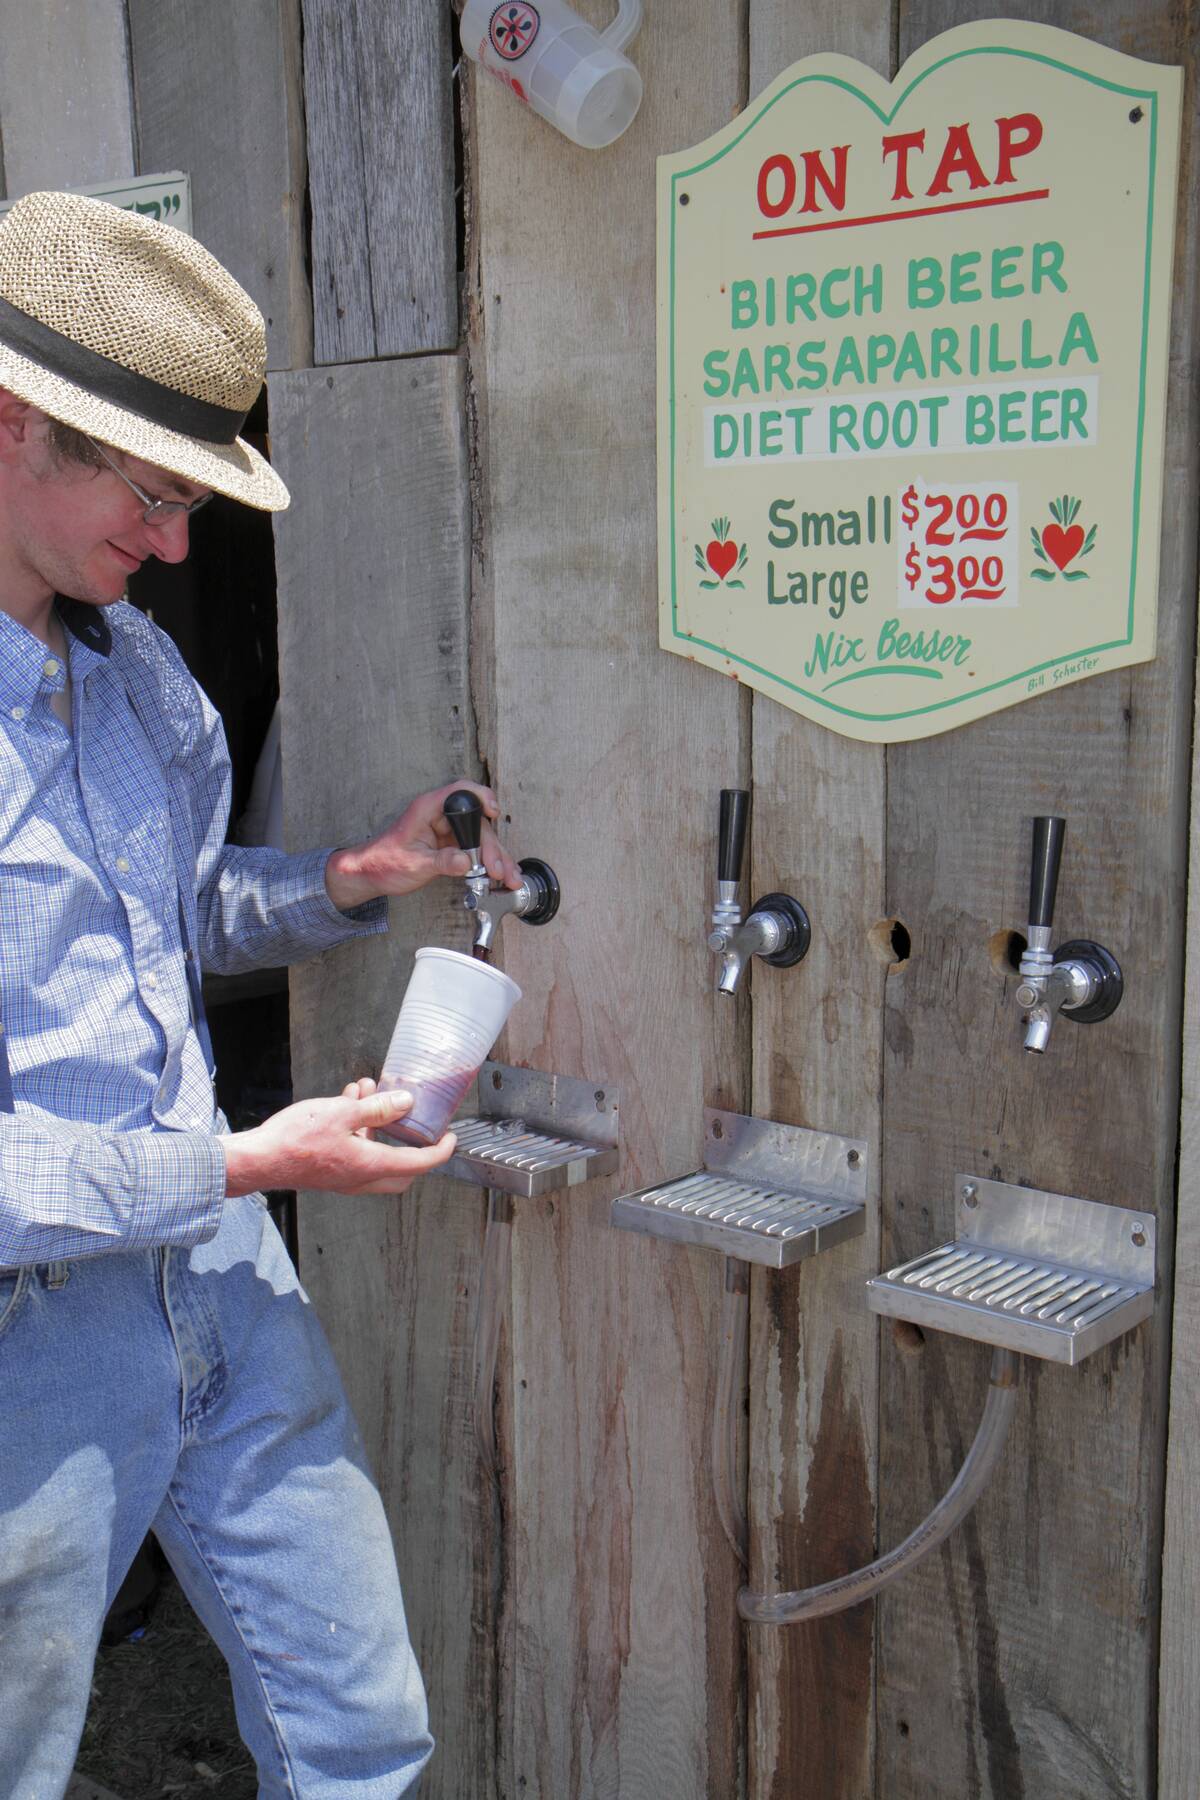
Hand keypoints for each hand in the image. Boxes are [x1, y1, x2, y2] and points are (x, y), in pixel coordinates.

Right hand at [222, 1082, 455, 1196]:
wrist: (257, 1159)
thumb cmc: (295, 1139)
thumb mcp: (341, 1114)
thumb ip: (377, 1109)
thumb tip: (405, 1103)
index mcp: (370, 1166)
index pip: (419, 1164)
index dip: (440, 1151)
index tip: (450, 1138)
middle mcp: (360, 1178)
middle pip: (401, 1170)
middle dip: (412, 1145)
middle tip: (416, 1124)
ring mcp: (343, 1177)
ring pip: (375, 1156)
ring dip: (377, 1125)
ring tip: (368, 1090)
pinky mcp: (328, 1170)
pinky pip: (354, 1152)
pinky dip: (358, 1129)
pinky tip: (347, 1101)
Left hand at [324, 780, 522, 911]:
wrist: (371, 874)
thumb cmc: (384, 862)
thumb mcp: (414, 864)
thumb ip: (441, 862)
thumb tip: (466, 861)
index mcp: (428, 809)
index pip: (460, 792)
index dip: (480, 797)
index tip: (493, 812)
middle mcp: (441, 816)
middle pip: (477, 822)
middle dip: (492, 846)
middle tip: (498, 868)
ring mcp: (448, 830)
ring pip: (481, 837)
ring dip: (496, 857)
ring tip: (508, 876)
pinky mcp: (451, 844)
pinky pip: (475, 850)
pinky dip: (488, 862)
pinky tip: (500, 874)